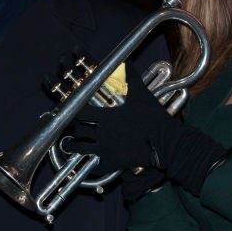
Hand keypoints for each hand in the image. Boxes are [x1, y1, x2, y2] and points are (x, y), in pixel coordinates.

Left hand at [69, 63, 230, 195]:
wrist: (164, 141)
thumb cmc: (152, 117)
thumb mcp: (142, 94)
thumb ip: (132, 78)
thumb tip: (127, 63)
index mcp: (107, 116)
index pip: (80, 112)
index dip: (70, 111)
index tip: (66, 110)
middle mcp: (103, 132)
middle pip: (78, 131)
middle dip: (74, 129)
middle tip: (73, 127)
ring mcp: (106, 149)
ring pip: (81, 149)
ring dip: (74, 146)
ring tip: (71, 145)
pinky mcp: (113, 162)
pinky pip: (97, 167)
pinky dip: (92, 165)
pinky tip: (91, 163)